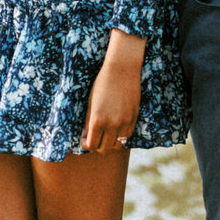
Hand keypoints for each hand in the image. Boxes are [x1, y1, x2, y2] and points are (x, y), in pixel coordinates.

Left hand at [81, 31, 144, 152]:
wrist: (122, 69)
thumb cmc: (102, 83)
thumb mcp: (91, 102)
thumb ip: (89, 121)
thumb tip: (86, 136)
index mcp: (98, 120)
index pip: (91, 145)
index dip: (86, 144)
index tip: (85, 139)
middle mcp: (112, 125)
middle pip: (104, 149)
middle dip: (97, 145)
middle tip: (95, 137)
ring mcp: (125, 123)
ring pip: (117, 145)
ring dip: (110, 142)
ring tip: (106, 133)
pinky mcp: (134, 118)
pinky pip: (127, 136)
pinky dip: (120, 135)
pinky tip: (116, 126)